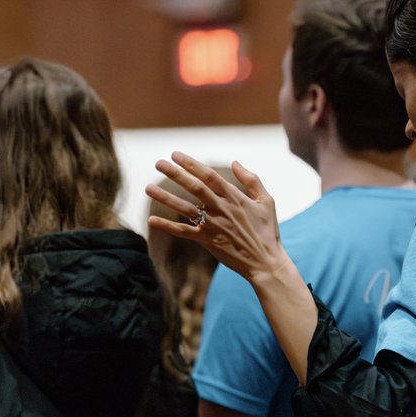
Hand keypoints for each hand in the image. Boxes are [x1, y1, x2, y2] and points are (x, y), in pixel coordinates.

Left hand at [147, 152, 286, 282]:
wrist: (265, 262)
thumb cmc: (267, 231)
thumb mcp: (267, 201)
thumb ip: (251, 180)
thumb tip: (234, 163)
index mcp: (235, 197)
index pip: (209, 175)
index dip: (191, 164)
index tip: (176, 155)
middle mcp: (221, 208)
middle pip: (194, 187)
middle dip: (175, 173)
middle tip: (159, 163)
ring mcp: (213, 225)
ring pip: (185, 208)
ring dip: (165, 197)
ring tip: (148, 188)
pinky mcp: (207, 241)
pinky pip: (184, 232)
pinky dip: (167, 226)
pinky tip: (151, 220)